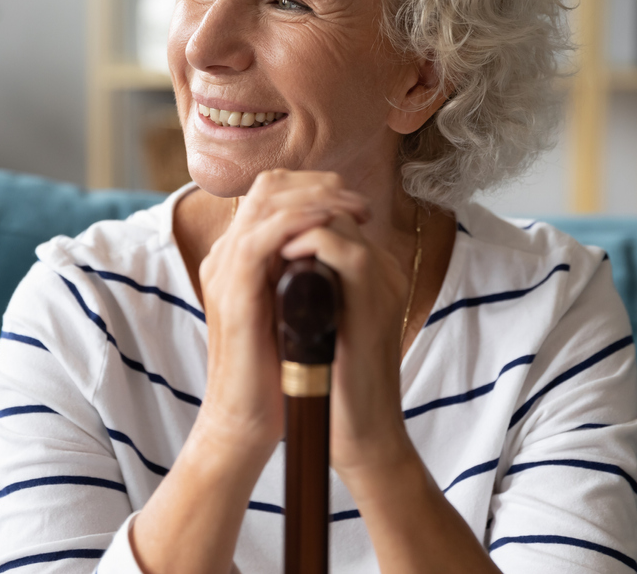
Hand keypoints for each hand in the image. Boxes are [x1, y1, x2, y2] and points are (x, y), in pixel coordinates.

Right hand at [195, 170, 370, 460]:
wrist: (244, 422)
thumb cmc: (273, 374)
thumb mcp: (293, 312)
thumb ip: (303, 278)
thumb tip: (339, 252)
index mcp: (238, 258)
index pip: (272, 194)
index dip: (316, 188)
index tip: (356, 203)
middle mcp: (226, 256)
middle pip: (269, 187)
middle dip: (321, 185)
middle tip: (361, 202)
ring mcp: (224, 270)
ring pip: (268, 202)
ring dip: (320, 199)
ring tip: (357, 211)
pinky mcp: (232, 292)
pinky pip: (263, 238)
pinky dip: (299, 224)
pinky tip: (331, 228)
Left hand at [279, 207, 413, 480]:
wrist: (358, 433)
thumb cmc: (331, 384)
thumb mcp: (311, 321)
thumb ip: (300, 285)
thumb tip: (263, 260)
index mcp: (368, 269)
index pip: (328, 210)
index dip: (288, 206)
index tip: (254, 223)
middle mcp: (381, 267)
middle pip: (333, 203)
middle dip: (287, 204)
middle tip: (253, 224)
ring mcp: (382, 282)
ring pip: (339, 218)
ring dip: (294, 220)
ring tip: (262, 239)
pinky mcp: (376, 302)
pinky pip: (347, 252)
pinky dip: (309, 244)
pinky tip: (279, 257)